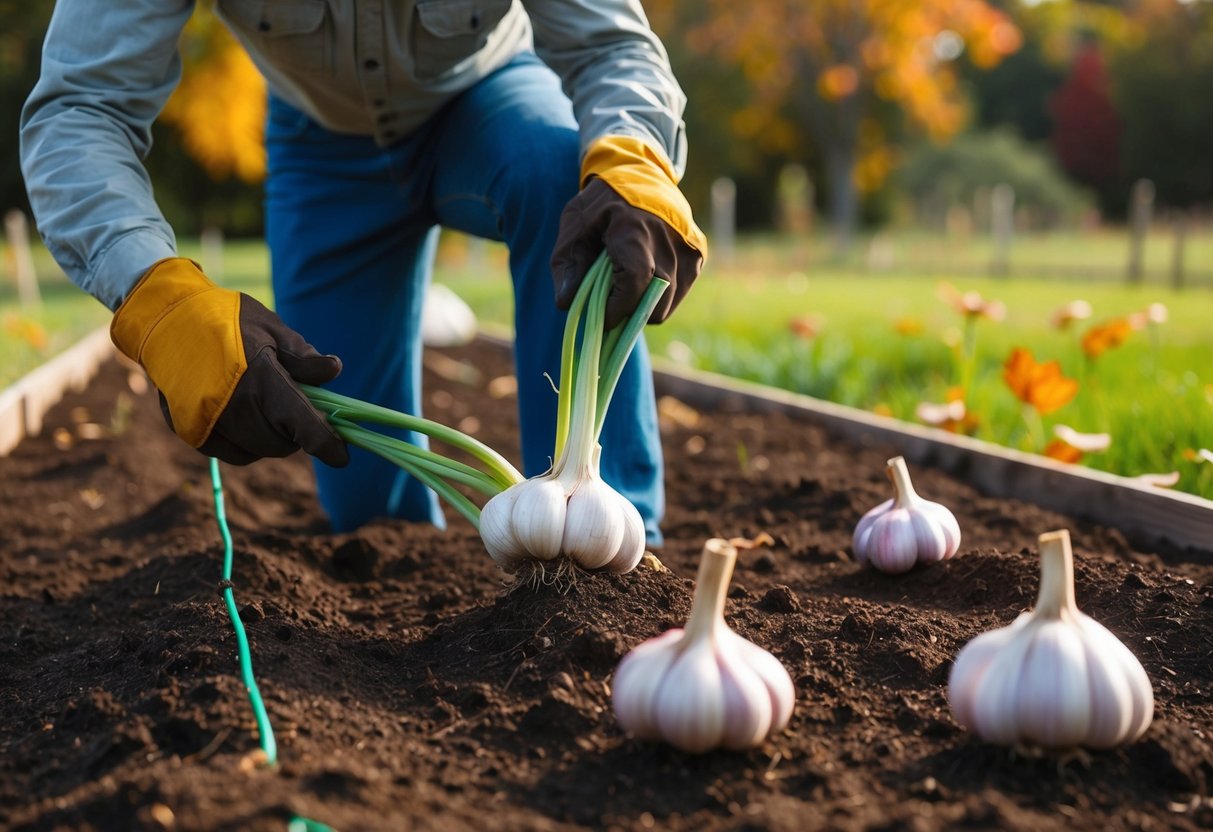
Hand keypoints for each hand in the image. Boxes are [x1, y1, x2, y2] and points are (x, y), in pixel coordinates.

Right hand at [111, 258, 348, 466]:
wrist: (165, 320)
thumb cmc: (226, 320)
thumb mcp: (271, 328)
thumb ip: (302, 356)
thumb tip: (334, 371)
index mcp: (262, 379)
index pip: (304, 426)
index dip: (327, 444)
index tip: (342, 455)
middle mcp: (235, 408)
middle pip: (282, 444)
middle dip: (296, 433)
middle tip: (295, 410)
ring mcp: (209, 423)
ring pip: (258, 451)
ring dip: (272, 438)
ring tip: (267, 408)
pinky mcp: (191, 432)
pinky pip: (232, 453)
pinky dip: (246, 443)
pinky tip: (244, 417)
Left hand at [551, 136, 706, 329]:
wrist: (641, 173)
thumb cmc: (602, 203)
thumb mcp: (574, 225)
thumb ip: (567, 266)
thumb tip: (565, 304)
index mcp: (635, 230)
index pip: (634, 283)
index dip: (617, 308)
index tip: (602, 317)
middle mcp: (668, 241)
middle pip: (654, 303)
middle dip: (629, 311)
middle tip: (611, 300)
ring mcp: (688, 249)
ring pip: (667, 304)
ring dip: (644, 305)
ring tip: (626, 284)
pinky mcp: (698, 255)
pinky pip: (678, 294)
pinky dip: (660, 296)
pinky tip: (644, 277)